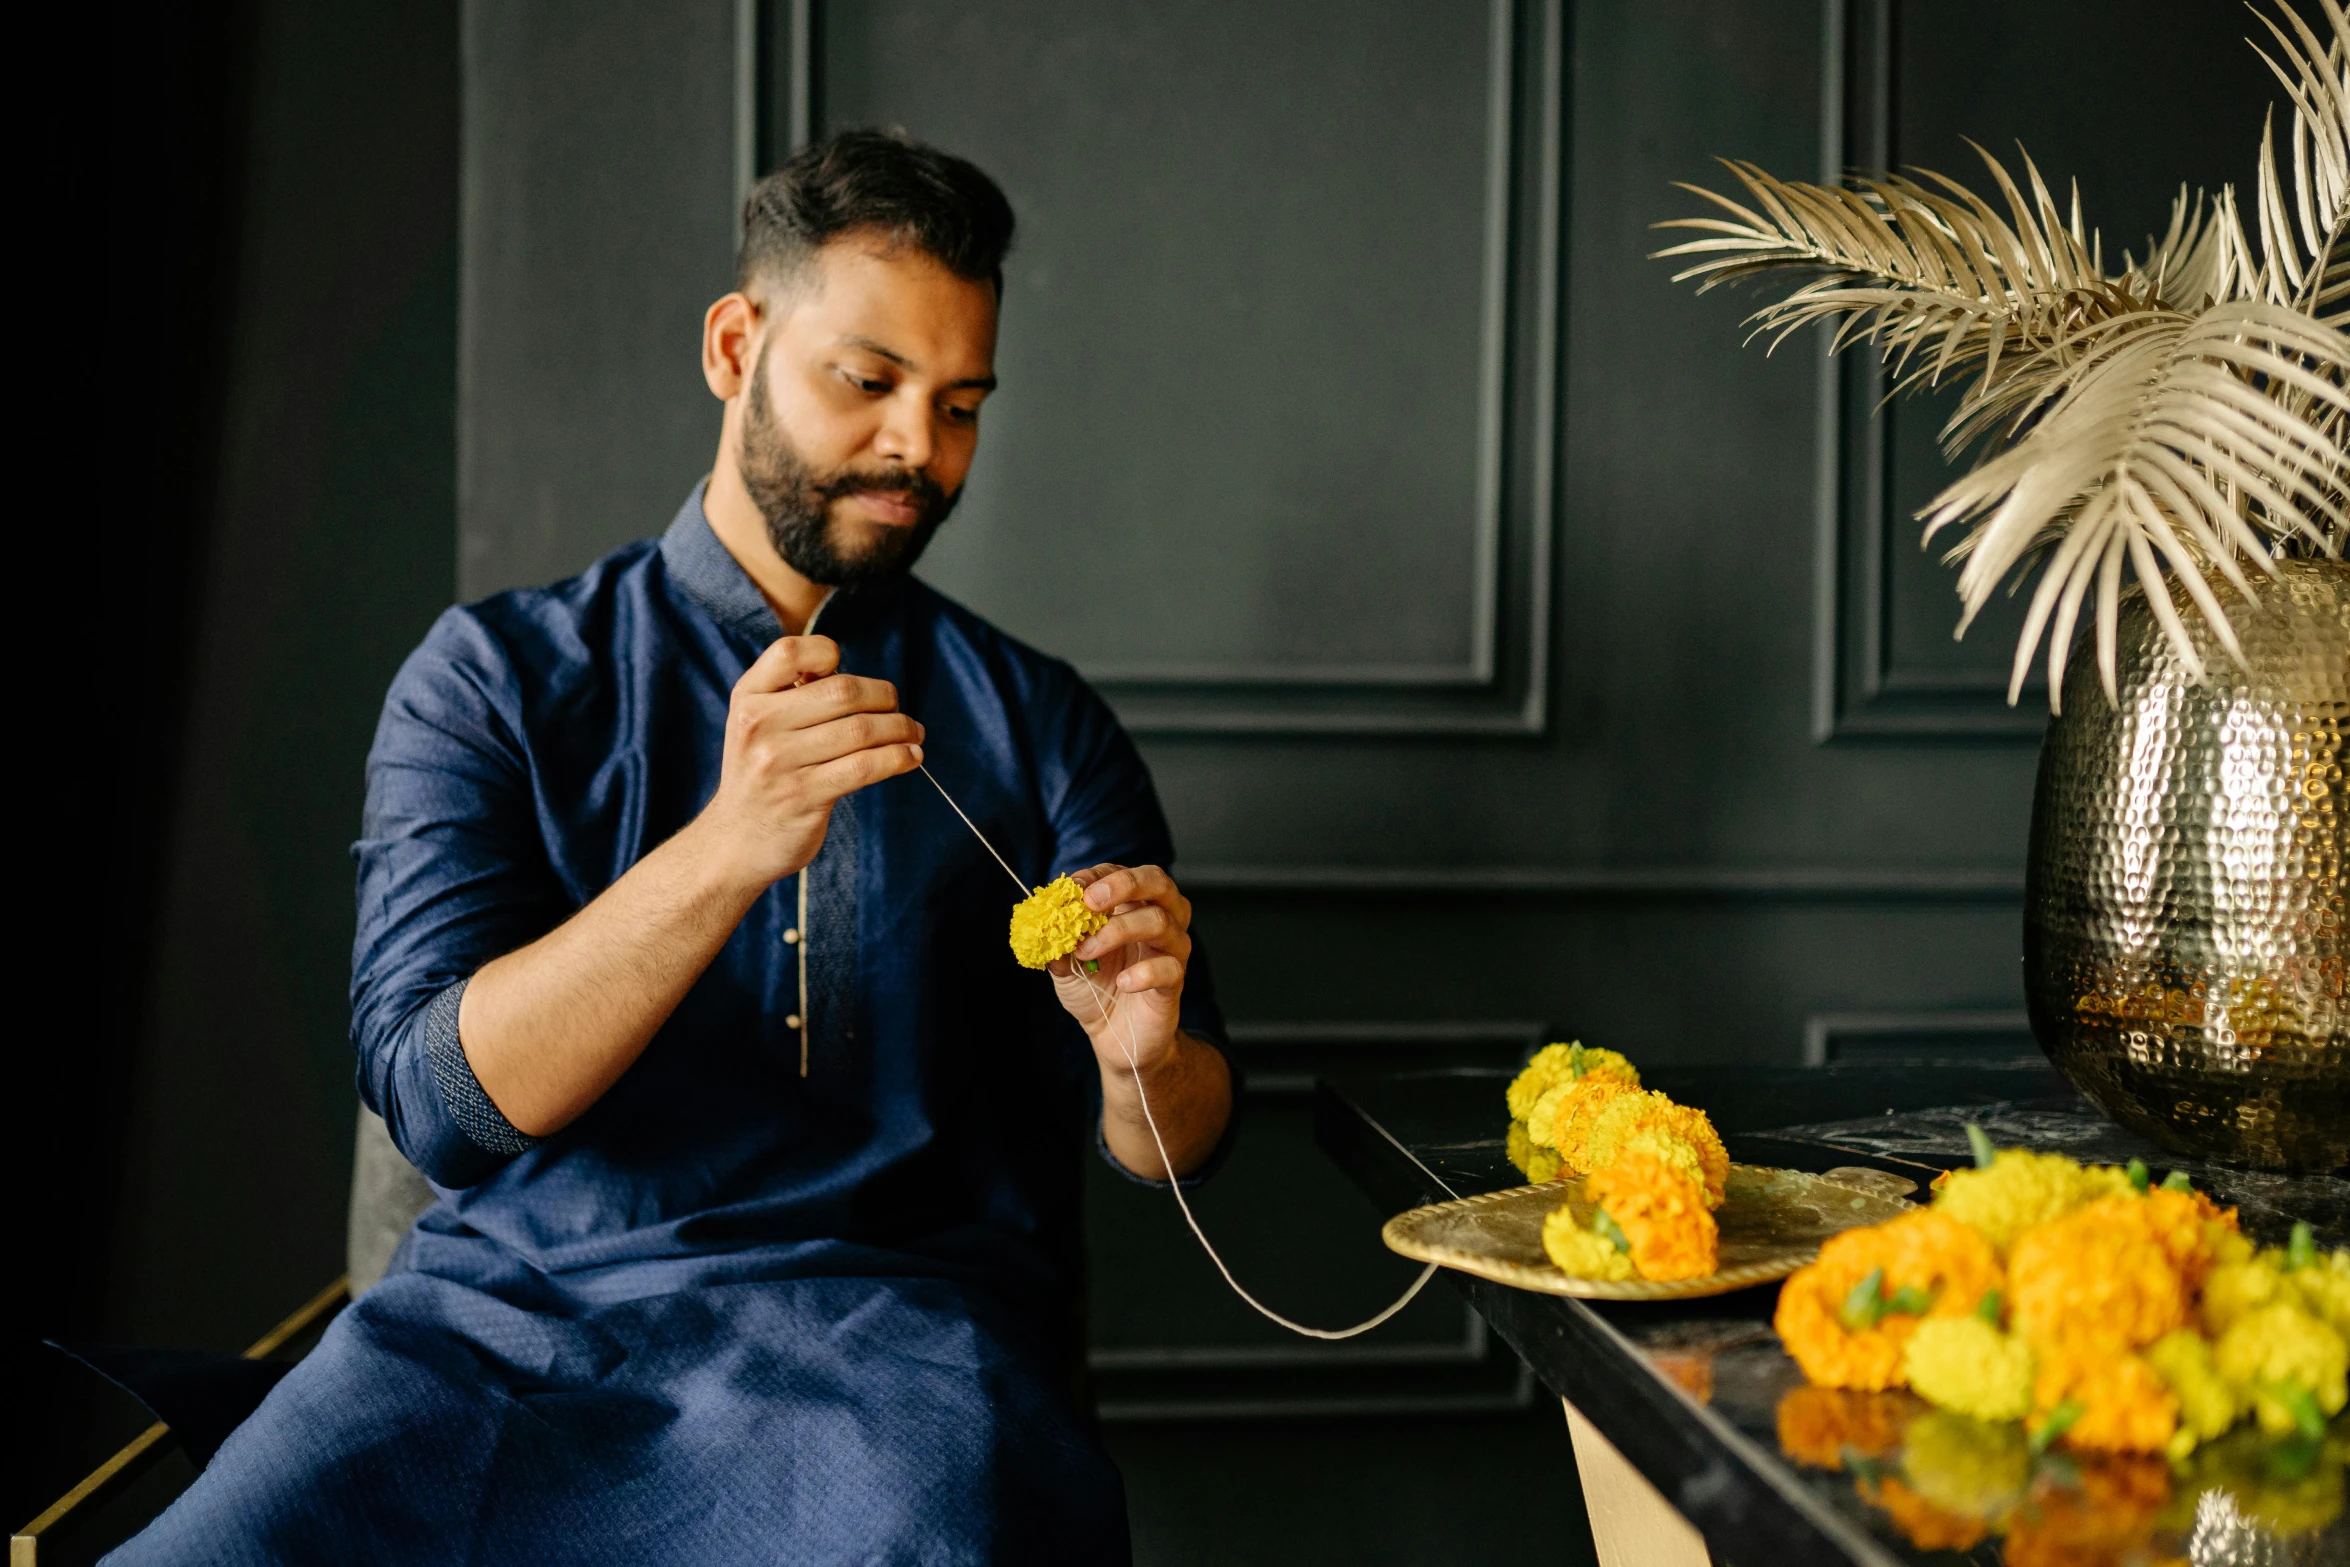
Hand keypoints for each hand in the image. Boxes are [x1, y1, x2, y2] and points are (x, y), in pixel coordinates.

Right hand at [692, 636, 924, 887]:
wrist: (735, 841)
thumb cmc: (761, 774)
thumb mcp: (757, 725)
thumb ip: (793, 693)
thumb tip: (855, 675)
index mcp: (748, 698)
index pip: (789, 652)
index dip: (826, 654)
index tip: (845, 673)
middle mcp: (759, 725)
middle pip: (841, 690)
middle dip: (884, 696)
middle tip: (898, 708)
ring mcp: (779, 762)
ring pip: (861, 729)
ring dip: (901, 728)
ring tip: (914, 733)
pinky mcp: (804, 796)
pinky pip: (865, 767)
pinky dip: (898, 757)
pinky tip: (911, 757)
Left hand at [1049, 863, 1191, 1075]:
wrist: (1114, 1036)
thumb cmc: (1095, 989)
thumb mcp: (1066, 965)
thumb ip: (1057, 946)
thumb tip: (1045, 929)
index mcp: (1131, 906)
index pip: (1121, 874)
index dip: (1097, 877)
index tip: (1072, 889)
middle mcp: (1158, 918)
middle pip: (1157, 882)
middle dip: (1124, 885)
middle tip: (1090, 902)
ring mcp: (1171, 948)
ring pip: (1161, 921)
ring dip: (1119, 931)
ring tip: (1088, 951)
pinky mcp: (1176, 979)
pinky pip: (1170, 967)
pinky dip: (1143, 972)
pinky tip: (1122, 982)